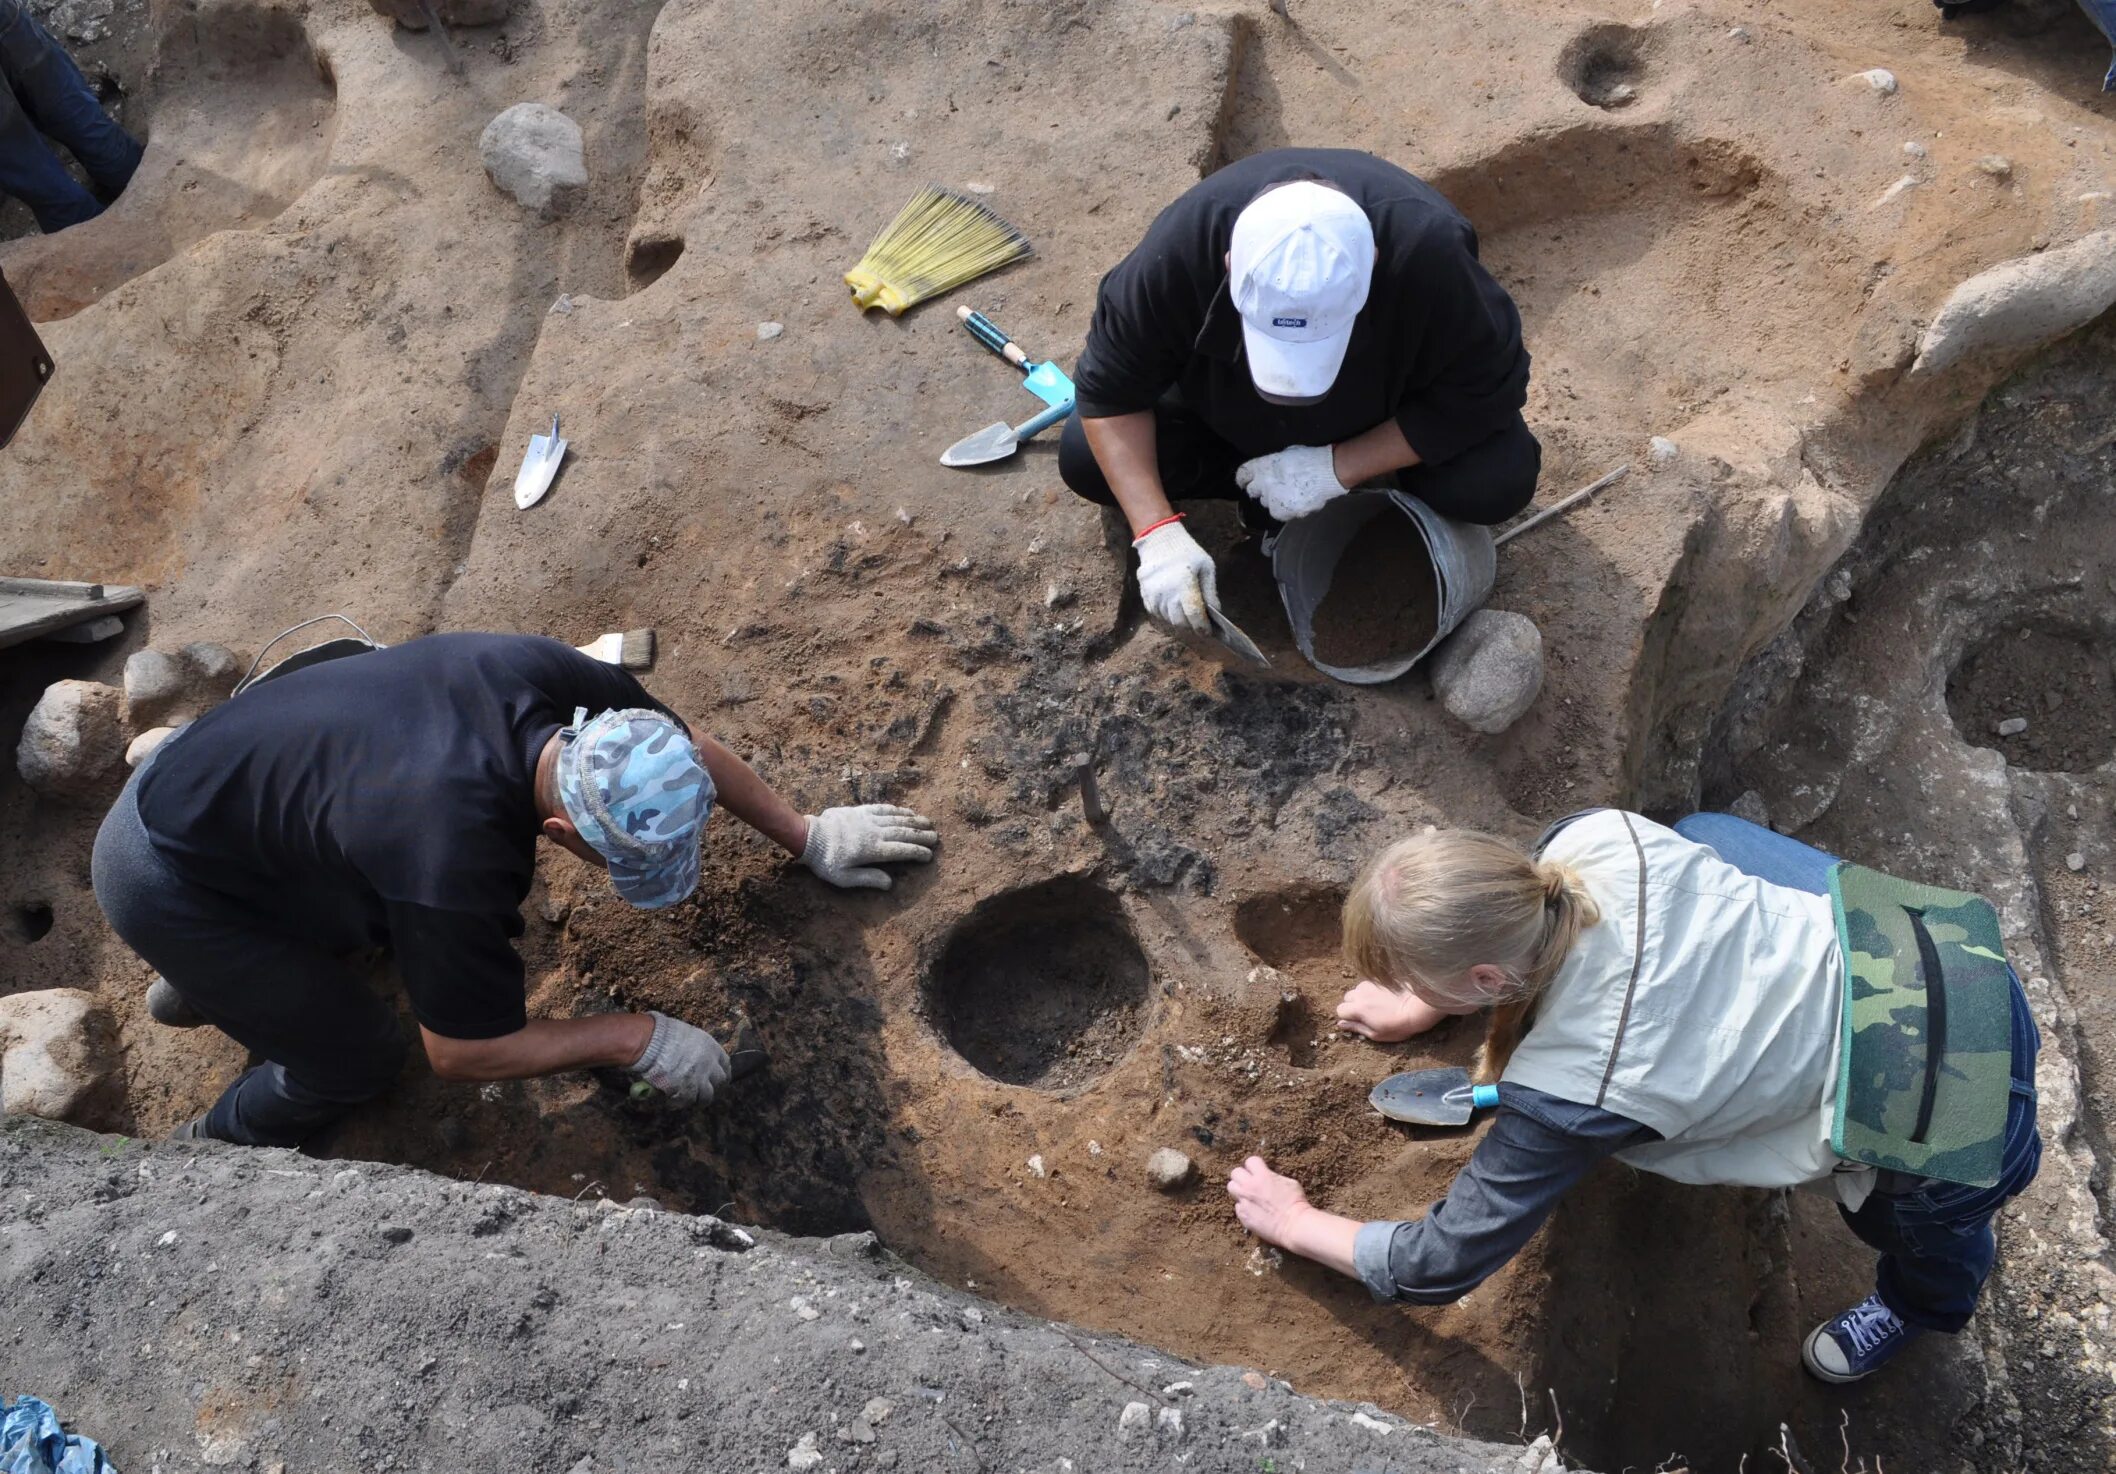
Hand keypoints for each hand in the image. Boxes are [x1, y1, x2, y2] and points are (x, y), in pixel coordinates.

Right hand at [630, 1011, 730, 1105]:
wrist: (652, 1043)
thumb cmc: (666, 1034)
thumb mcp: (690, 1036)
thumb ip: (698, 1048)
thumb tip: (696, 1056)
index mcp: (712, 1049)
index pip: (726, 1064)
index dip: (722, 1072)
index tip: (718, 1077)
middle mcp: (709, 1065)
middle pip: (721, 1082)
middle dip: (714, 1087)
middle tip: (705, 1090)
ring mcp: (699, 1080)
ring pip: (707, 1097)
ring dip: (699, 1099)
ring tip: (690, 1099)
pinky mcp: (686, 1091)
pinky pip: (688, 1102)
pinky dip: (680, 1103)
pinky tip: (673, 1101)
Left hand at [801, 804, 938, 889]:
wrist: (809, 837)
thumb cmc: (826, 861)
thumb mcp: (844, 878)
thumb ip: (868, 879)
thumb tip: (889, 883)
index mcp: (872, 850)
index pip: (901, 850)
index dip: (917, 852)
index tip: (929, 855)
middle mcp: (874, 832)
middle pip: (903, 832)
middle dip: (921, 835)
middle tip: (936, 838)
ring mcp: (868, 819)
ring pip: (897, 819)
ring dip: (914, 821)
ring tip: (928, 823)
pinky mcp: (861, 811)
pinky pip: (884, 808)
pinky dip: (897, 810)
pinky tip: (906, 811)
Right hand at [1132, 519, 1218, 632]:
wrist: (1159, 540)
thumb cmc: (1186, 552)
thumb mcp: (1206, 567)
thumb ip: (1210, 592)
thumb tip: (1215, 613)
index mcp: (1184, 585)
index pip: (1194, 615)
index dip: (1202, 627)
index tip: (1208, 632)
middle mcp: (1166, 593)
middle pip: (1181, 622)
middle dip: (1191, 625)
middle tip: (1199, 622)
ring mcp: (1153, 596)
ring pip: (1169, 619)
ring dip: (1179, 619)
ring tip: (1186, 609)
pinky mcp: (1145, 596)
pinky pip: (1158, 614)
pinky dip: (1167, 613)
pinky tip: (1174, 603)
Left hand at [1227, 1156, 1313, 1248]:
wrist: (1294, 1225)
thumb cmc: (1296, 1203)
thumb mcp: (1289, 1182)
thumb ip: (1273, 1177)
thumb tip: (1268, 1177)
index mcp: (1262, 1176)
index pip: (1250, 1161)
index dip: (1255, 1166)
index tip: (1259, 1170)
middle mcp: (1249, 1186)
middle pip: (1235, 1172)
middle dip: (1242, 1176)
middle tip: (1250, 1182)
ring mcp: (1244, 1201)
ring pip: (1231, 1188)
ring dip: (1239, 1189)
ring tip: (1248, 1195)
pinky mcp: (1243, 1215)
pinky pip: (1237, 1206)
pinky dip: (1244, 1207)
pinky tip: (1253, 1210)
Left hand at [1233, 445, 1346, 521]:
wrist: (1330, 472)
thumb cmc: (1310, 458)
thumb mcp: (1286, 454)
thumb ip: (1272, 464)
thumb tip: (1268, 473)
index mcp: (1264, 466)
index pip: (1243, 474)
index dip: (1242, 478)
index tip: (1243, 482)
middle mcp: (1265, 483)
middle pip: (1253, 490)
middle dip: (1260, 489)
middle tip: (1273, 487)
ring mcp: (1274, 498)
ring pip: (1266, 503)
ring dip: (1273, 499)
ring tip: (1288, 494)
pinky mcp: (1284, 511)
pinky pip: (1278, 513)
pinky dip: (1284, 509)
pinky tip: (1294, 501)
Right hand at [1335, 981, 1452, 1041]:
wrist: (1416, 1008)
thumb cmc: (1397, 1026)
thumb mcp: (1376, 1034)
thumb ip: (1356, 1028)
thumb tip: (1341, 1024)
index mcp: (1358, 1009)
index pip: (1340, 1010)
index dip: (1347, 1017)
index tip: (1357, 1021)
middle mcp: (1361, 993)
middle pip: (1347, 998)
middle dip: (1353, 1005)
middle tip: (1367, 1014)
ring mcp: (1371, 984)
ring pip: (1358, 990)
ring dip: (1362, 997)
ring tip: (1377, 1005)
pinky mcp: (1381, 979)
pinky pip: (1370, 984)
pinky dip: (1372, 991)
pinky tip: (1384, 998)